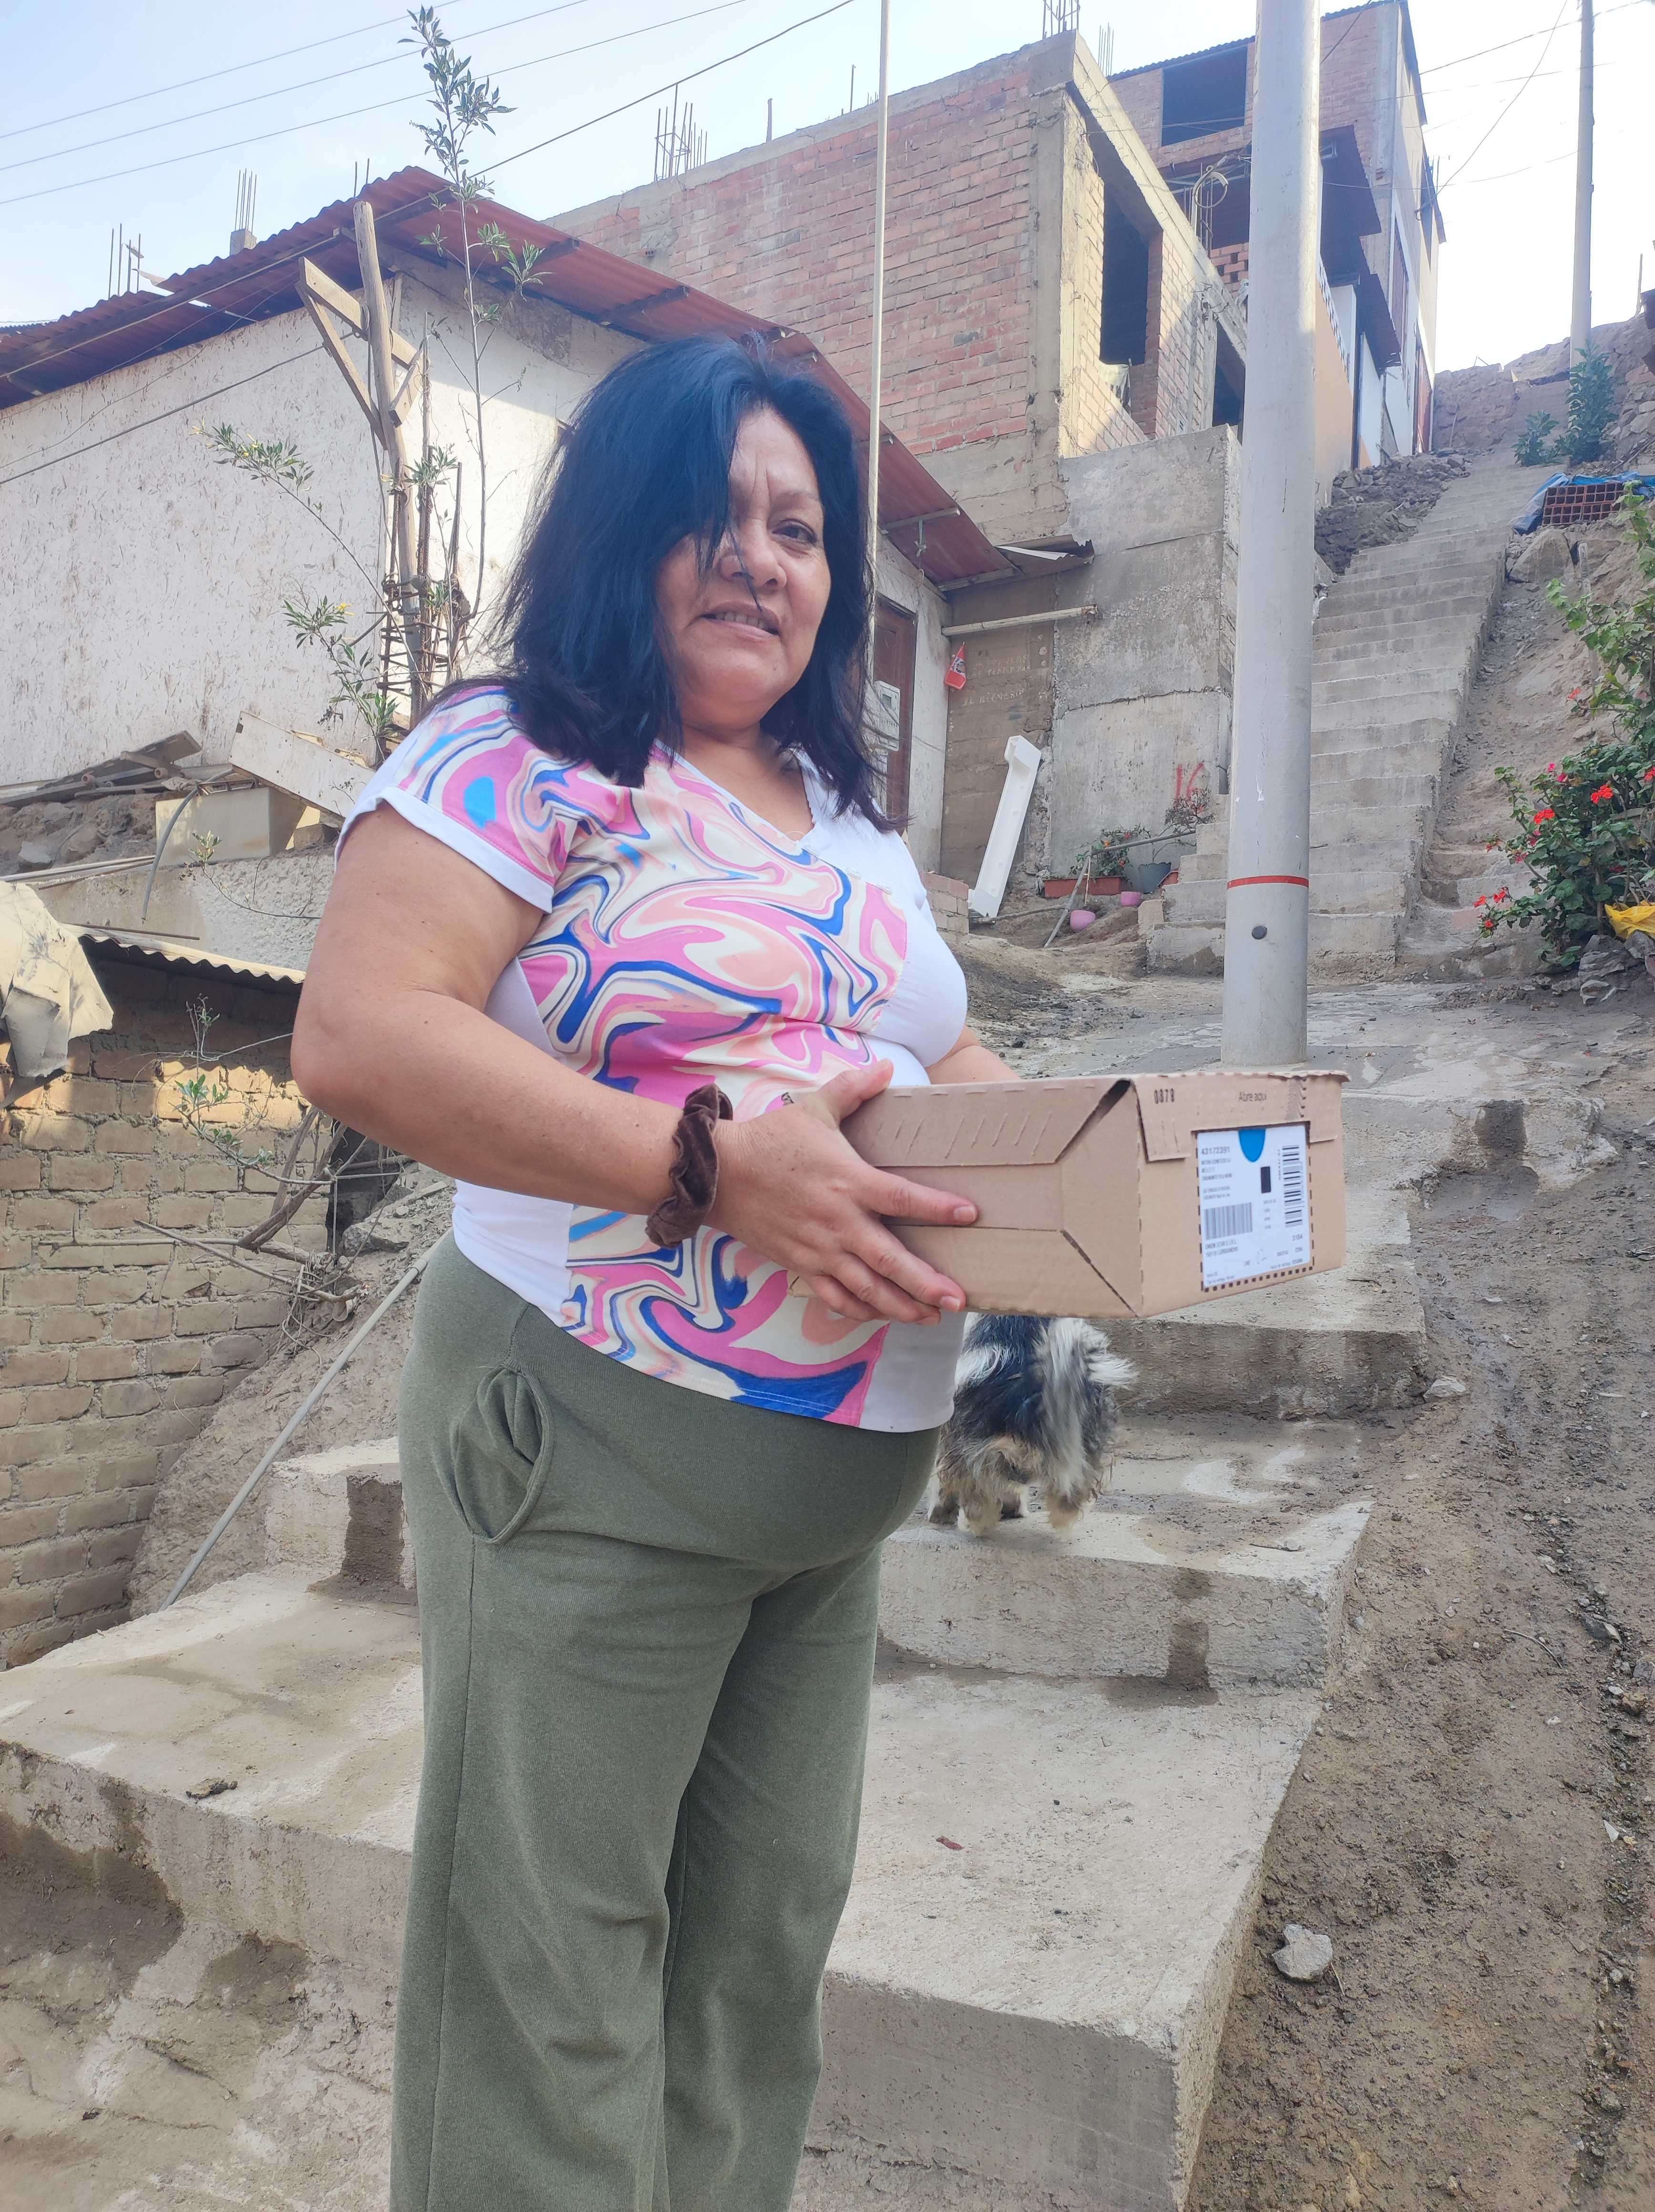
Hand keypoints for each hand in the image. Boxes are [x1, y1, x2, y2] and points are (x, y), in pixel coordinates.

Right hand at [708, 1060, 975, 1324]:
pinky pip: (835, 1296)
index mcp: (849, 1182)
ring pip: (867, 1288)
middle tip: (959, 1299)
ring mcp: (820, 1249)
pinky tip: (881, 1316)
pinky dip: (860, 1310)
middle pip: (891, 1259)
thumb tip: (885, 1066)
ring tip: (931, 1317)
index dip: (938, 1208)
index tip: (969, 1215)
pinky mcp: (801, 1264)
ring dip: (901, 1306)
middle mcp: (839, 1222)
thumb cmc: (770, 1140)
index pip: (903, 1198)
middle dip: (927, 1283)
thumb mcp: (814, 1107)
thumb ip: (854, 1090)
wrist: (719, 1174)